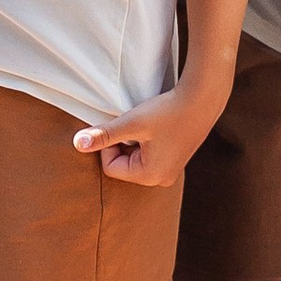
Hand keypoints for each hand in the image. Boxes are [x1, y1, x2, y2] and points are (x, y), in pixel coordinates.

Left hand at [73, 85, 219, 187]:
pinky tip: (157, 128)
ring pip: (134, 159)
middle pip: (122, 165)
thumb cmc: (168, 111)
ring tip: (149, 126)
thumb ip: (104, 135)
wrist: (202, 100)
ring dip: (133, 142)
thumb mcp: (132, 123)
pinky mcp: (174, 162)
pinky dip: (145, 142)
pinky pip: (148, 157)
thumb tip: (78, 144)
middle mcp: (160, 180)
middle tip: (136, 125)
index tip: (123, 126)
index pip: (110, 167)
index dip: (110, 144)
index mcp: (149, 176)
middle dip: (122, 144)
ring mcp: (169, 172)